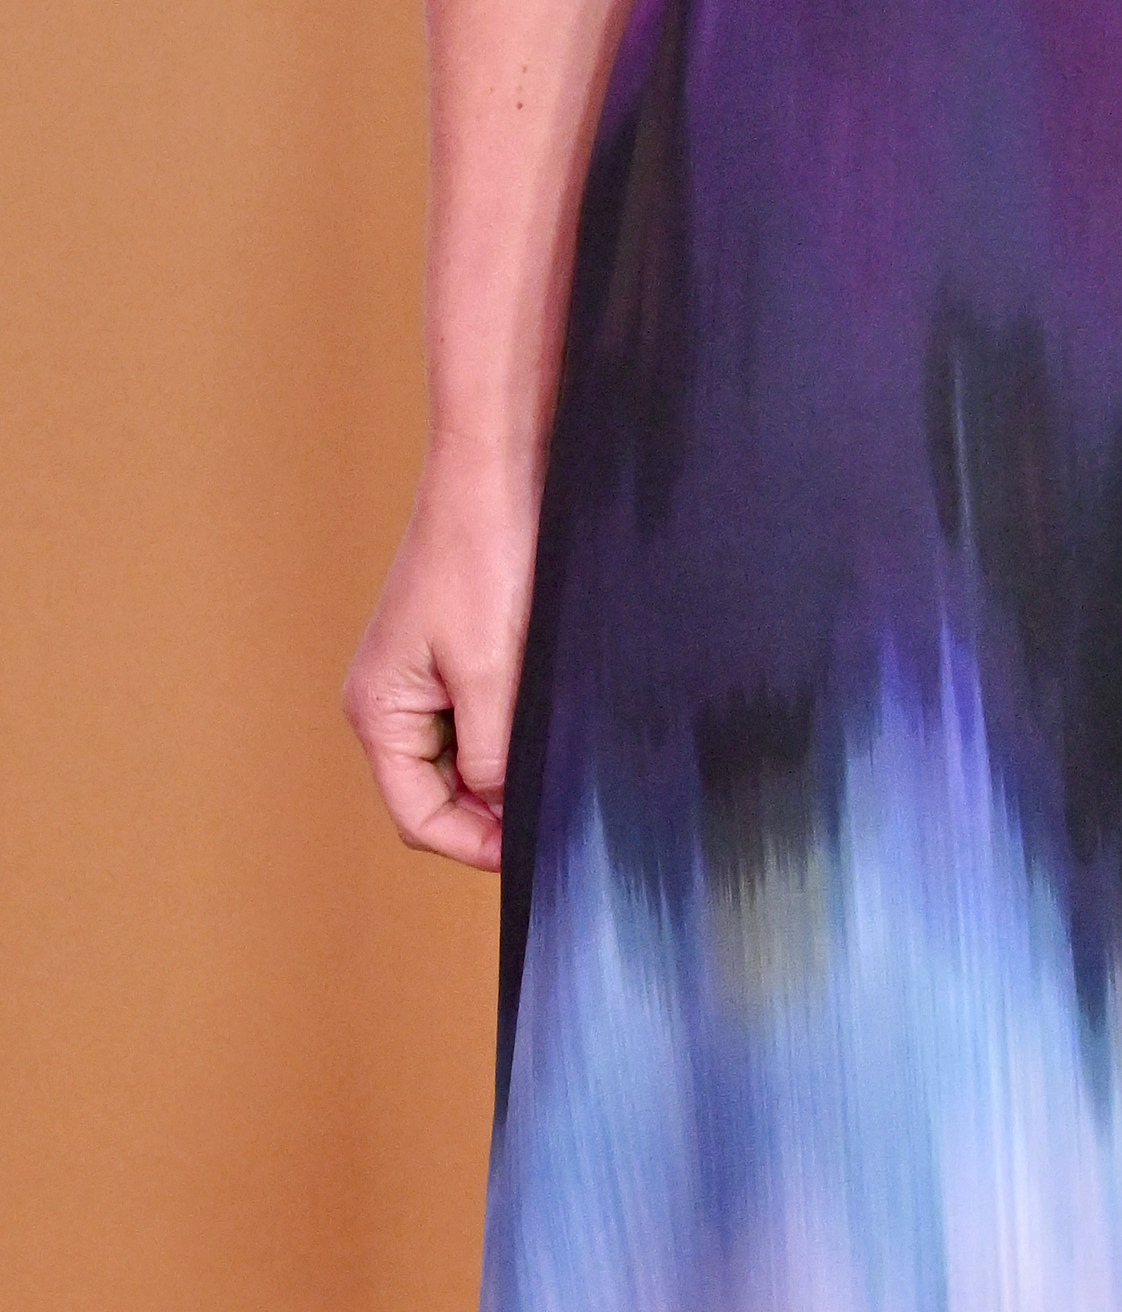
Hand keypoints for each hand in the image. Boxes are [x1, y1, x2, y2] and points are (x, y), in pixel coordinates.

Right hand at [343, 457, 538, 868]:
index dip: (474, 844)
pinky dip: (507, 726)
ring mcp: (418, 674)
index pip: (418, 816)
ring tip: (553, 762)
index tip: (532, 851)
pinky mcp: (451, 647)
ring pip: (459, 755)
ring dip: (501, 766)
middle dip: (488, 807)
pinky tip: (545, 718)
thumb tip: (500, 809)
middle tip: (552, 811)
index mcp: (379, 712)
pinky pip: (474, 713)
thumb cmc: (483, 551)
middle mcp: (389, 700)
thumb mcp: (491, 668)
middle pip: (436, 792)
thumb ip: (491, 750)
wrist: (498, 461)